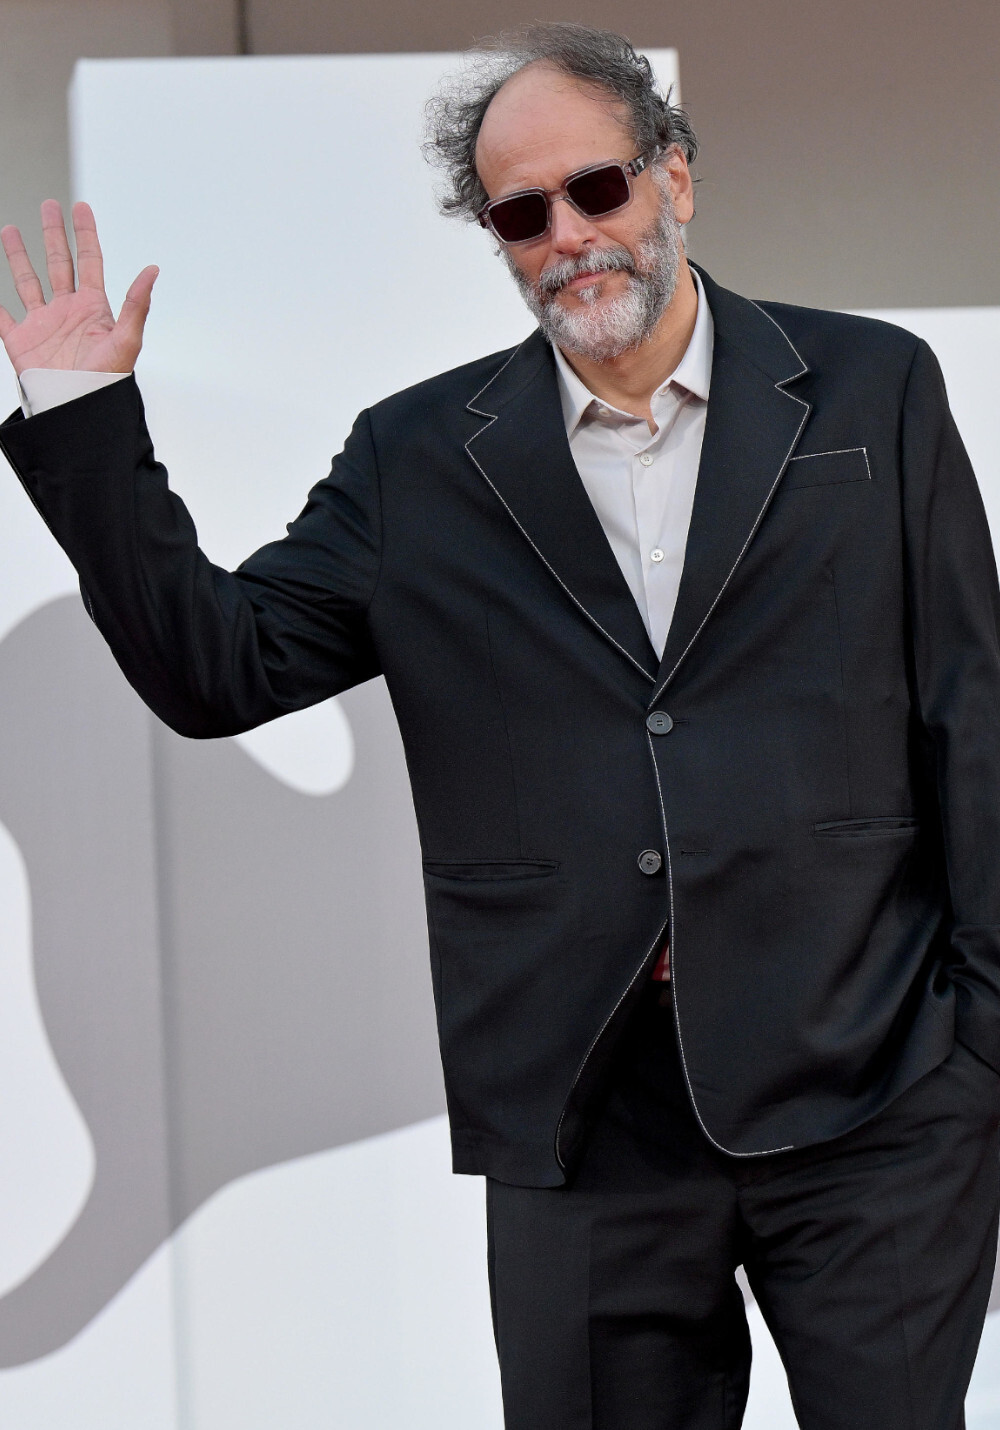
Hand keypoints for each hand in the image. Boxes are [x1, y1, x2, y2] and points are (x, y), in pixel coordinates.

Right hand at [0, 200, 157, 376]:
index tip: (81, 207)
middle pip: (59, 263)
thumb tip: (153, 270)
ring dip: (19, 256)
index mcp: (92, 308)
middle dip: (53, 234)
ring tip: (10, 230)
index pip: (89, 261)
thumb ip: (136, 304)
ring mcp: (43, 324)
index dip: (85, 234)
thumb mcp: (126, 340)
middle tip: (49, 206)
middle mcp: (67, 311)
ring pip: (28, 281)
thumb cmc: (106, 382)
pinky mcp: (21, 341)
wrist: (79, 411)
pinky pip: (1, 317)